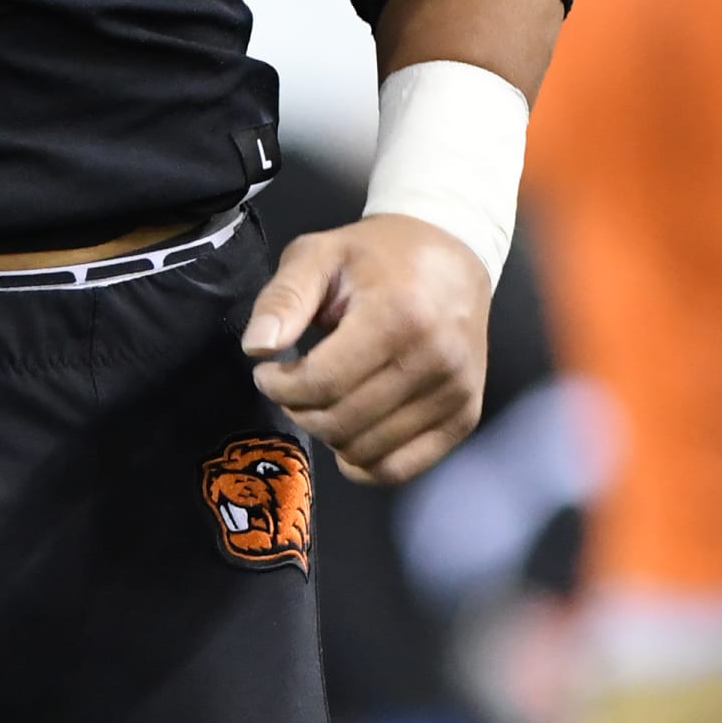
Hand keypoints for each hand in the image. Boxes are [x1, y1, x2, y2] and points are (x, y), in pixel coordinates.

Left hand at [241, 214, 489, 485]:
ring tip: (322, 399)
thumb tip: (256, 348)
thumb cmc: (378, 254)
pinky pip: (401, 468)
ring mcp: (455, 394)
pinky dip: (364, 461)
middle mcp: (435, 361)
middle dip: (299, 409)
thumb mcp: (319, 254)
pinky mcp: (465, 416)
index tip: (266, 373)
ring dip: (329, 434)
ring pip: (367, 452)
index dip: (280, 386)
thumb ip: (283, 299)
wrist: (452, 255)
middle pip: (342, 421)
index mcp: (397, 316)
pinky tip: (349, 430)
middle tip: (290, 386)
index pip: (323, 382)